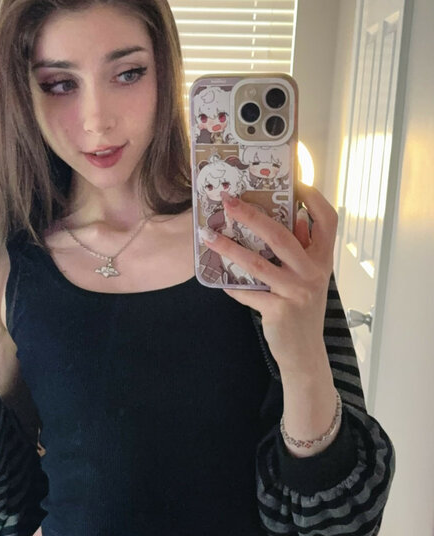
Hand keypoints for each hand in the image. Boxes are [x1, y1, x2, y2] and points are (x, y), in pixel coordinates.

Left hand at [204, 183, 337, 374]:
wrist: (305, 352)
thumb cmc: (303, 309)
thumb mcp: (310, 276)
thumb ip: (304, 249)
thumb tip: (294, 216)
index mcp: (323, 259)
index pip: (327, 220)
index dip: (313, 198)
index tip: (295, 182)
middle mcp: (313, 272)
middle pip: (281, 235)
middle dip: (251, 215)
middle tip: (228, 201)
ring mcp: (296, 291)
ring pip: (256, 263)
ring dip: (228, 247)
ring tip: (207, 236)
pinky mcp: (279, 310)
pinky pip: (248, 291)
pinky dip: (231, 285)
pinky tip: (219, 278)